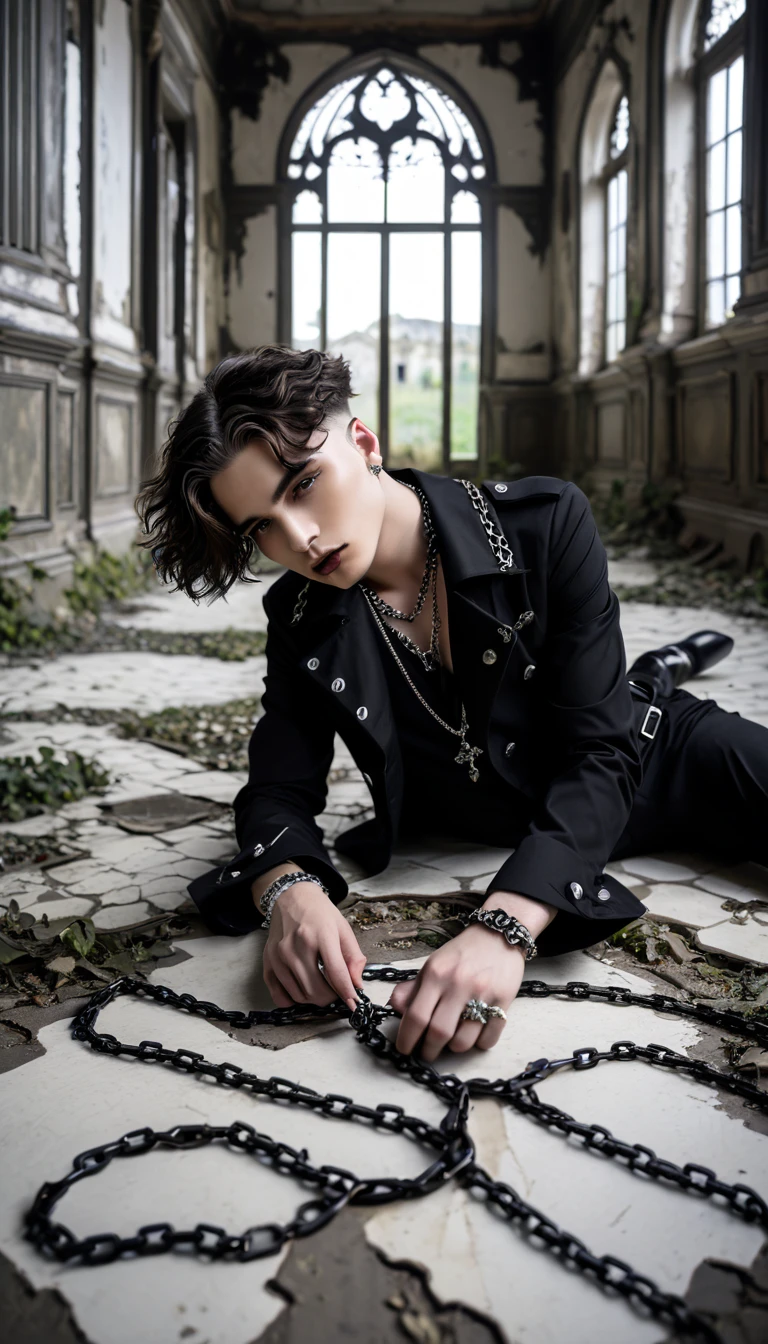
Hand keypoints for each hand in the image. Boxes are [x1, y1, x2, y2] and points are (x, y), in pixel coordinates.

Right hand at [262, 884, 365, 1010]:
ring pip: (299, 996)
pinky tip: (301, 991)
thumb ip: (353, 957)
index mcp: (320, 935)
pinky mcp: (267, 962)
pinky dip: (292, 1000)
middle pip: (316, 990)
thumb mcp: (343, 928)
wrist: (291, 897)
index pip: (336, 973)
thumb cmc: (320, 913)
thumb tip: (356, 984)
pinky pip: (279, 996)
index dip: (347, 993)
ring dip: (313, 999)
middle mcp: (296, 946)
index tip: (353, 1004)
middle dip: (331, 997)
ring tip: (320, 987)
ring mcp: (279, 955)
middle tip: (336, 991)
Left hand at [387, 891, 555, 1060]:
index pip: (416, 1016)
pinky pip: (488, 1039)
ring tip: (451, 1041)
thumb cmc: (462, 953)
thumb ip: (413, 988)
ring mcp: (483, 993)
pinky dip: (478, 1044)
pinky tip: (474, 1034)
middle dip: (429, 1050)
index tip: (404, 1048)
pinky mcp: (504, 1000)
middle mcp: (458, 983)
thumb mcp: (433, 965)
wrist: (499, 934)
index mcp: (436, 973)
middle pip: (438, 1033)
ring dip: (454, 1048)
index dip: (407, 1039)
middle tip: (426, 1053)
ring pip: (463, 1041)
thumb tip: (395, 1007)